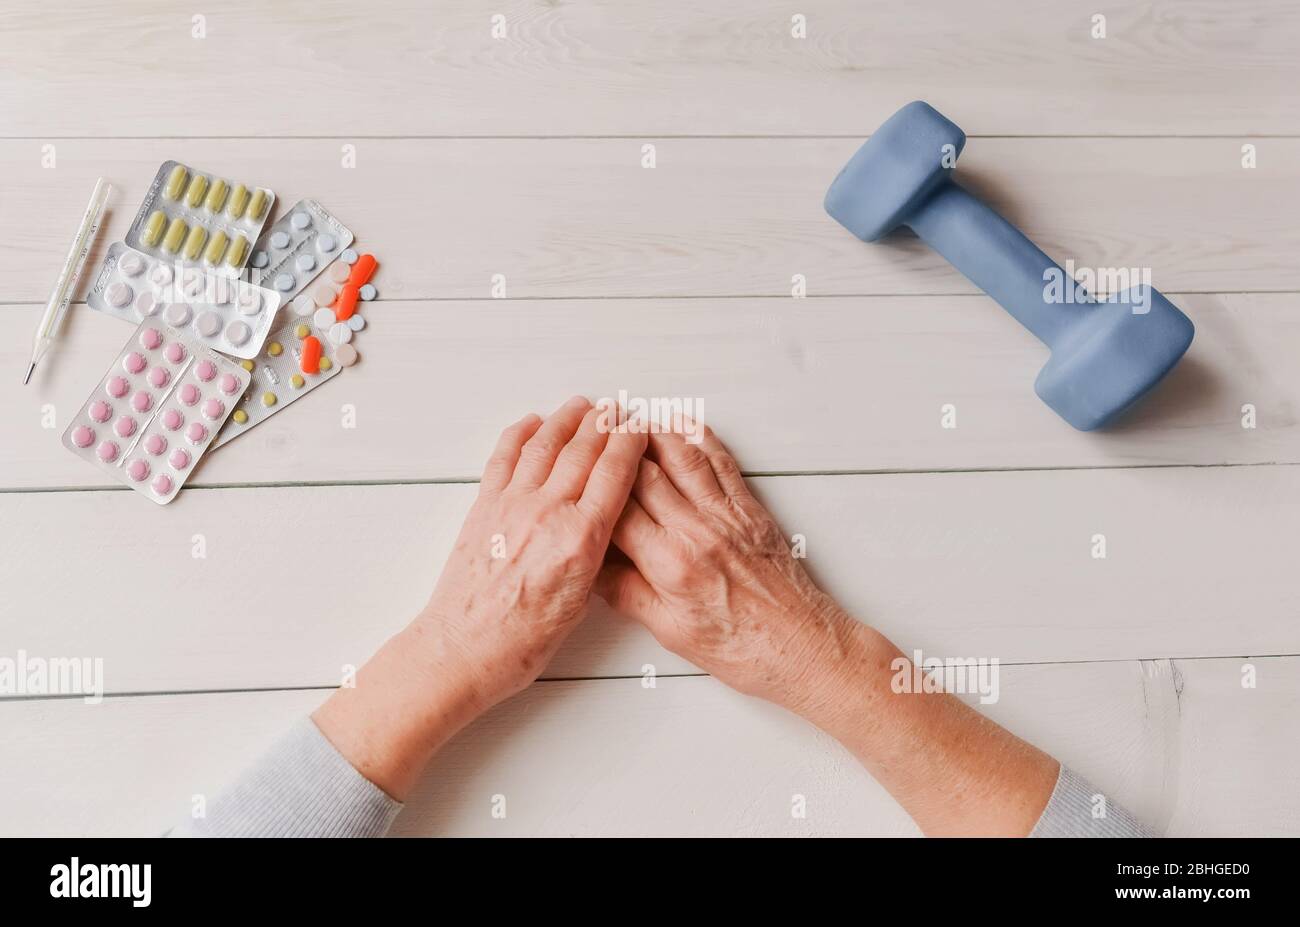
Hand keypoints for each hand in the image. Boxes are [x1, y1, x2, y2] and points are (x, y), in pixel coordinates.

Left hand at [419, 396, 647, 708]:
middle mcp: (548, 513)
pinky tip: (532, 422)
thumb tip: (604, 526)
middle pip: (583, 450)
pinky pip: (504, 457)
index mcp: (581, 540)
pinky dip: (519, 434)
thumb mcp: (581, 602)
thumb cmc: (522, 640)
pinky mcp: (484, 507)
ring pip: (545, 445)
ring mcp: (512, 505)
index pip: (615, 473)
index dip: (629, 443)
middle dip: (604, 423)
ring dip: (566, 420)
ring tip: (582, 405)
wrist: (465, 648)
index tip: (639, 428)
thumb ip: (596, 556)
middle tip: (617, 409)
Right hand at [595, 426, 852, 705]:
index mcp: (671, 564)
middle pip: (646, 474)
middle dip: (617, 449)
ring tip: (630, 417)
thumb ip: (628, 594)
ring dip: (654, 433)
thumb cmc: (742, 648)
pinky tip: (682, 424)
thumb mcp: (670, 632)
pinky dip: (699, 438)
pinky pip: (721, 462)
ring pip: (683, 457)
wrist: (800, 646)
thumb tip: (594, 571)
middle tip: (595, 431)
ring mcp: (726, 515)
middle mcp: (698, 530)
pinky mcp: (750, 510)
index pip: (618, 512)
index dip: (593, 490)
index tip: (576, 474)